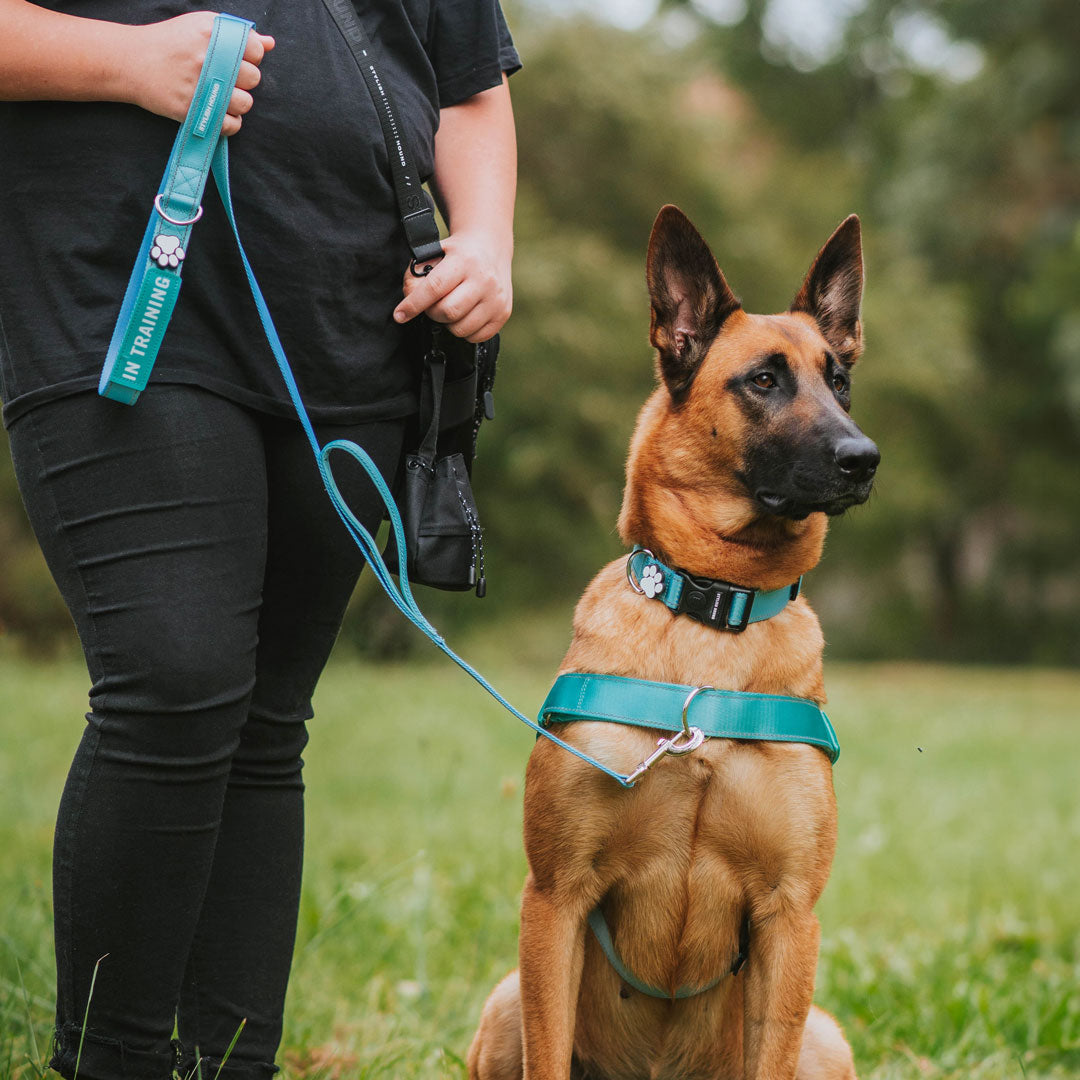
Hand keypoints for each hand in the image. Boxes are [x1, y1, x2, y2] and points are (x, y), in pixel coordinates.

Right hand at [120, 13, 273, 135]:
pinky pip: (231, 125)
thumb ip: (236, 34)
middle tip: (225, 78)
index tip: (237, 59)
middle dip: (243, 80)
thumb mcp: (200, 26)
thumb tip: (269, 44)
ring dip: (237, 103)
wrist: (132, 61)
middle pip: (253, 79)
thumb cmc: (171, 43)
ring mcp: (201, 86)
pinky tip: (219, 112)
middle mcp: (209, 59)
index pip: (256, 51)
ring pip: (245, 104)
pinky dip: (229, 123)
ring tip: (222, 96)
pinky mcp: (194, 110)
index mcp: (212, 34)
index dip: (251, 57)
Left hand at [393, 230, 512, 342]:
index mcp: (464, 260)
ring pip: (461, 328)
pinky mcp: (504, 313)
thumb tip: (408, 304)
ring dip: (449, 324)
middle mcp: (484, 279)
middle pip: (448, 312)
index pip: (434, 288)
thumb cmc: (458, 253)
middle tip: (433, 306)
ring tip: (451, 308)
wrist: (491, 247)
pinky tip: (465, 315)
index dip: (414, 305)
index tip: (399, 315)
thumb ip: (417, 275)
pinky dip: (465, 331)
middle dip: (433, 313)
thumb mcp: (435, 253)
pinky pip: (476, 337)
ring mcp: (496, 298)